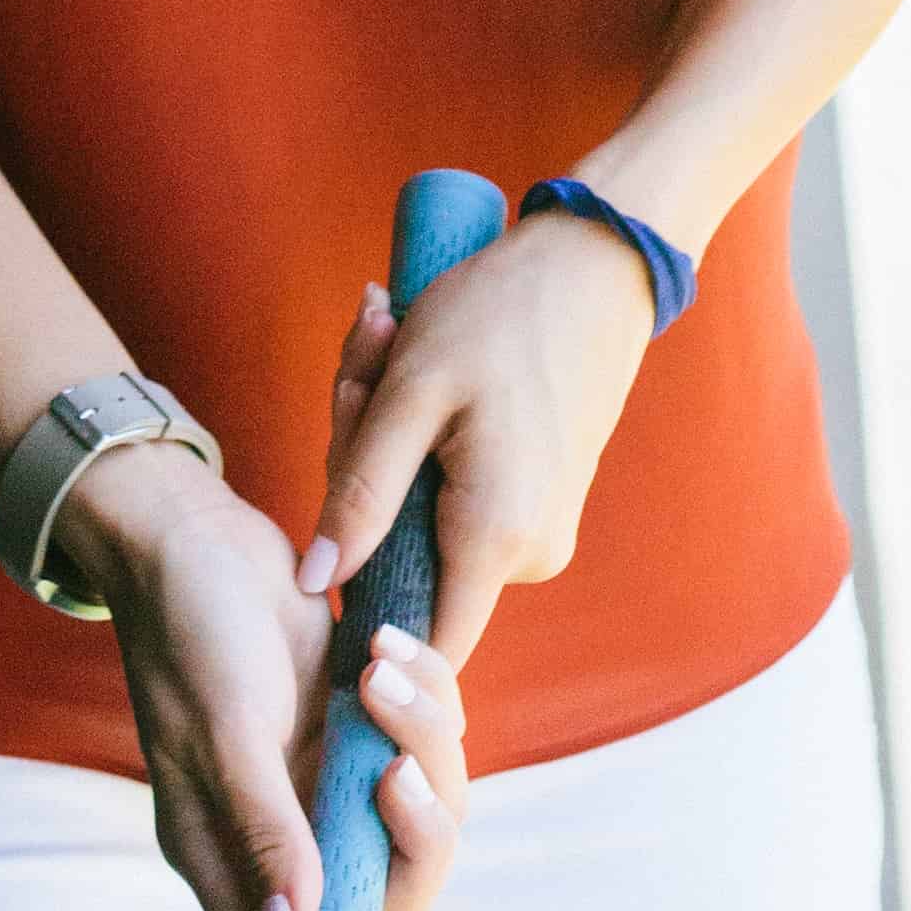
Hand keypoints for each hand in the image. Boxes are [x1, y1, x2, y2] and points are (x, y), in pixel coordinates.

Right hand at [55, 427, 467, 910]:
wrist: (189, 532)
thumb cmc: (188, 631)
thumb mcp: (223, 729)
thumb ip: (264, 831)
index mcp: (234, 859)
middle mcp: (286, 835)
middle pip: (387, 893)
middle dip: (414, 831)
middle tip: (393, 766)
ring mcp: (323, 782)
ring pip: (420, 812)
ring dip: (420, 740)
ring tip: (374, 666)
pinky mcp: (353, 729)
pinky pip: (426, 744)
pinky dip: (423, 701)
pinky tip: (379, 643)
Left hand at [298, 210, 660, 670]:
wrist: (594, 266)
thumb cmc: (497, 313)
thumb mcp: (411, 390)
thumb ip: (361, 492)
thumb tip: (316, 583)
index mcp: (495, 537)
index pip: (419, 643)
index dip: (361, 619)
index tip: (326, 545)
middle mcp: (529, 555)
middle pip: (406, 561)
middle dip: (360, 473)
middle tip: (361, 367)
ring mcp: (541, 532)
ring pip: (425, 523)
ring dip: (389, 449)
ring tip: (389, 347)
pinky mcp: (541, 506)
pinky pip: (458, 502)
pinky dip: (424, 445)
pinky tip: (415, 365)